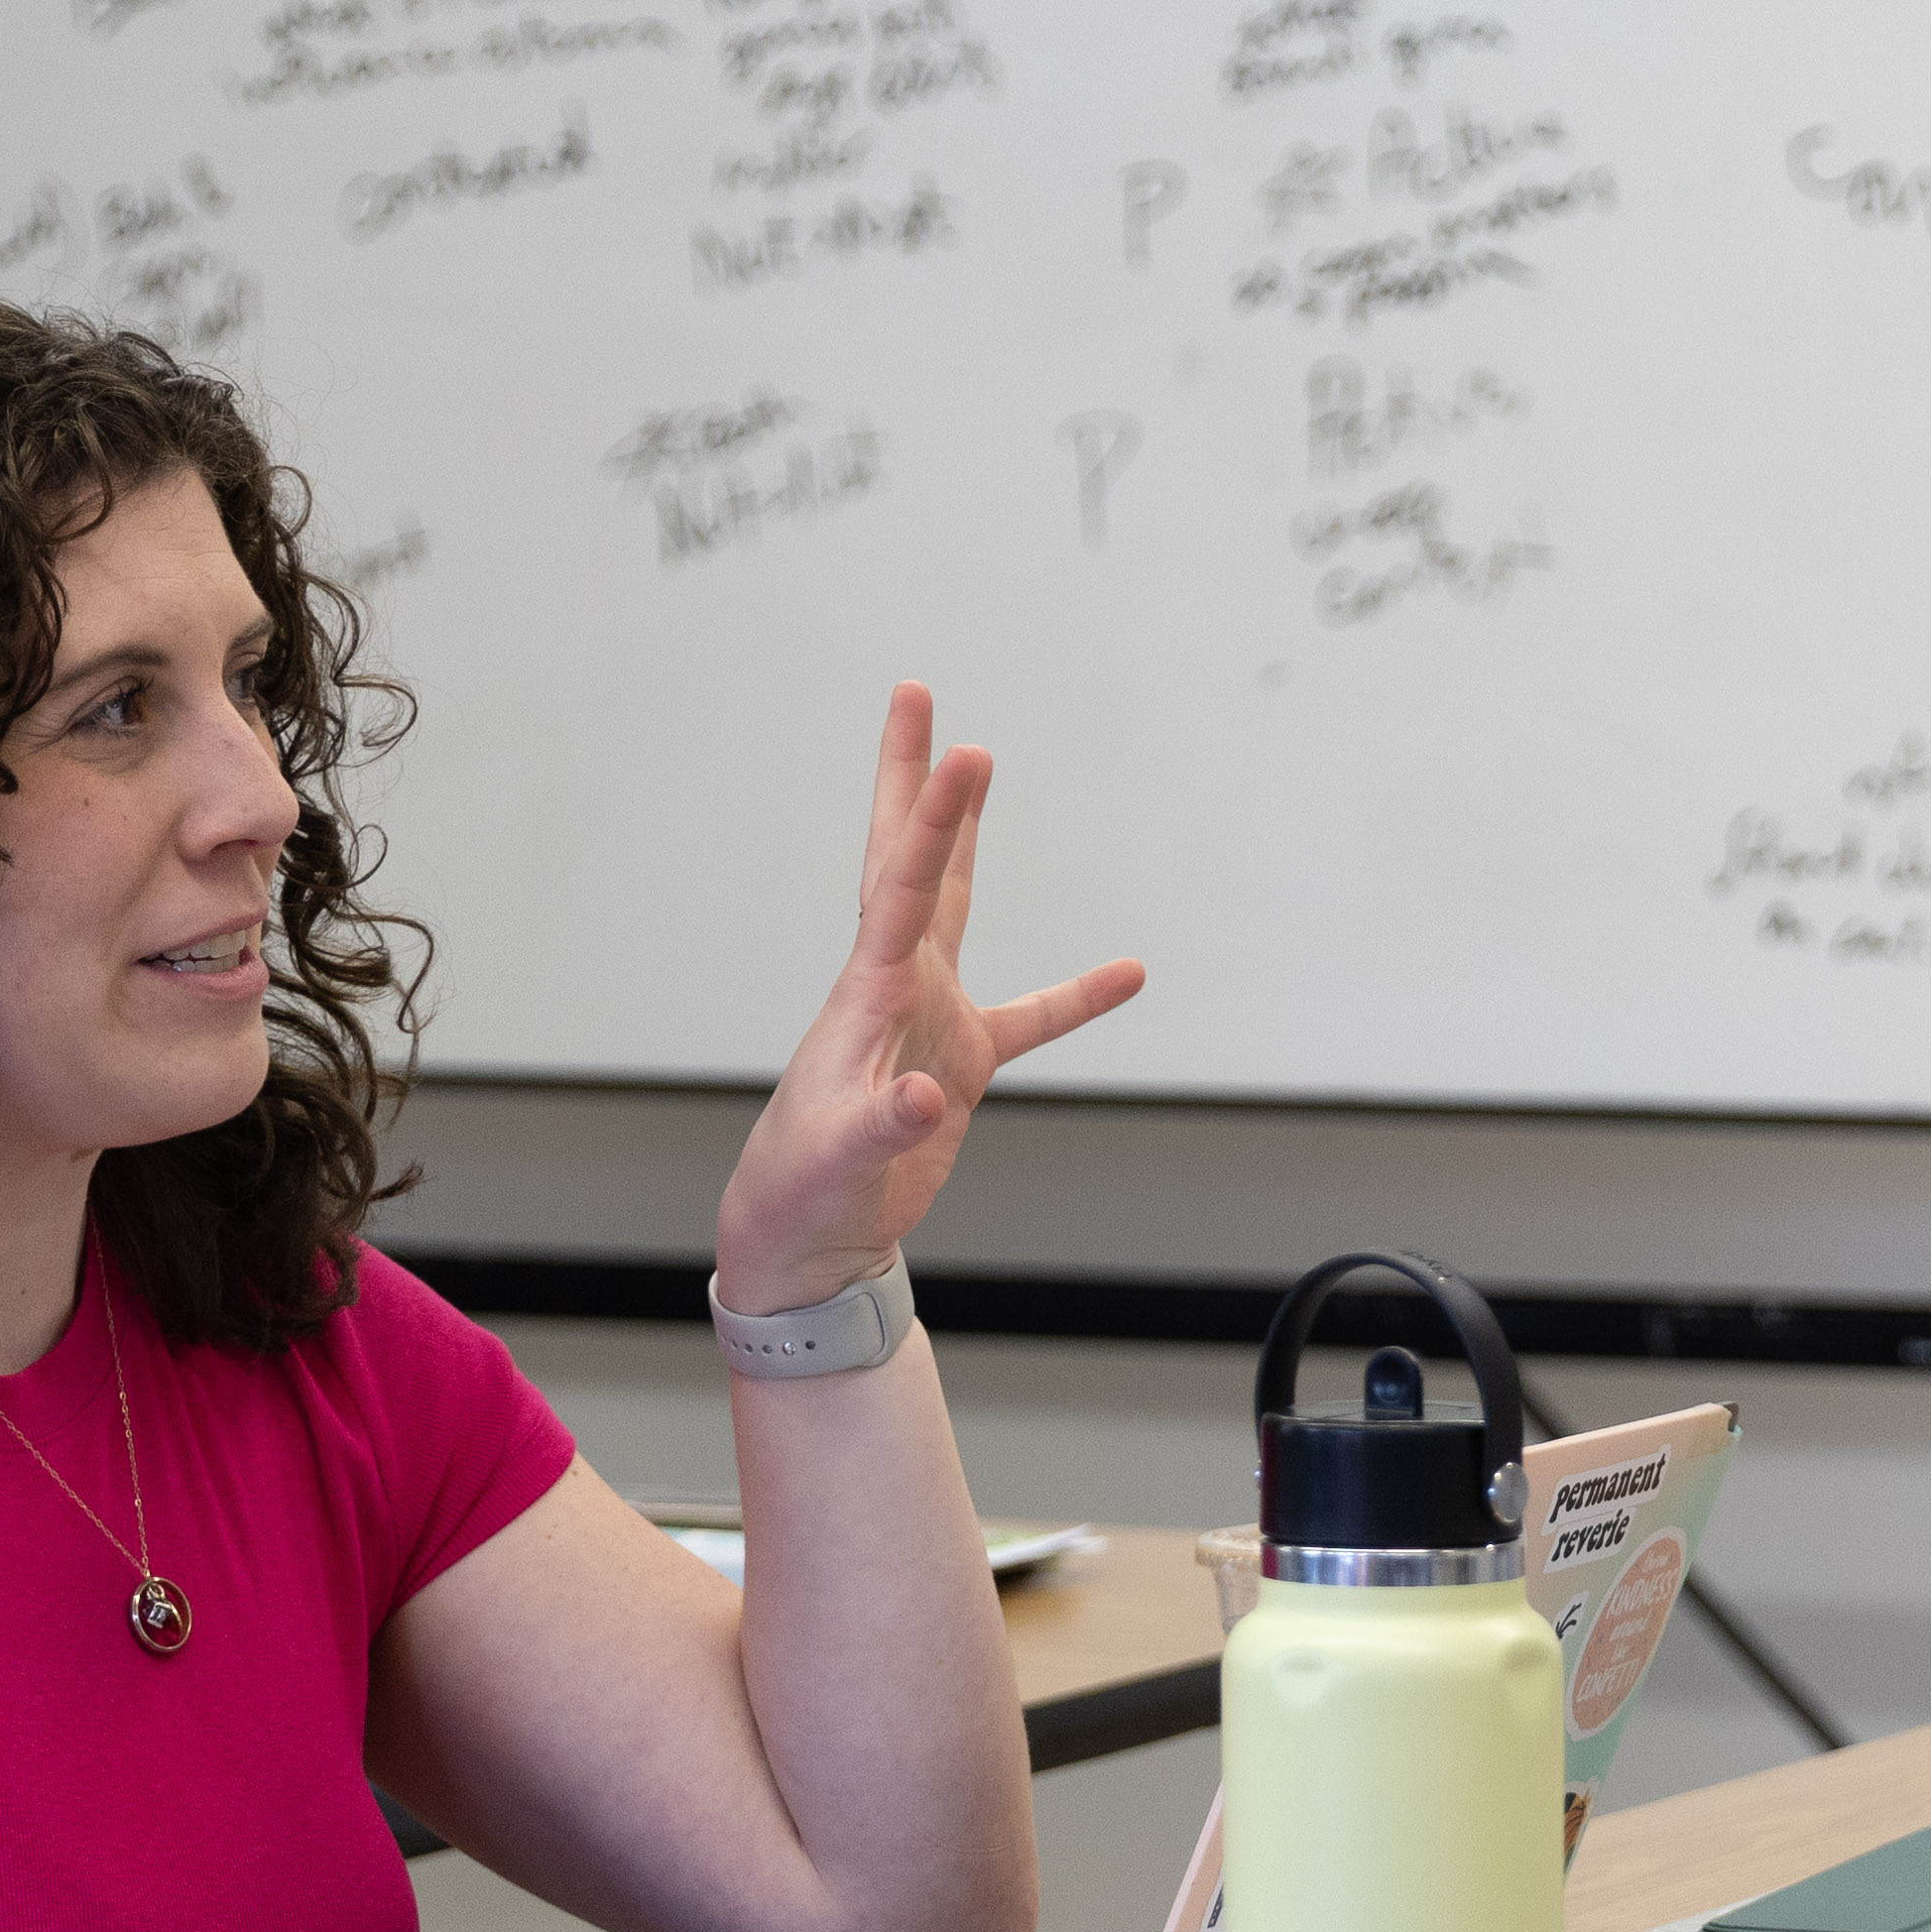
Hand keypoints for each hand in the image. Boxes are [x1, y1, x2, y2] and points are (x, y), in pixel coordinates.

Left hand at [715, 685, 1144, 1312]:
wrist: (803, 1237)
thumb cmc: (804, 1193)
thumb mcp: (839, 1164)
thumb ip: (884, 1127)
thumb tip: (931, 1096)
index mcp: (867, 998)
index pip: (904, 891)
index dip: (934, 822)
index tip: (959, 754)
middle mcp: (894, 987)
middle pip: (905, 862)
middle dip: (914, 782)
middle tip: (914, 695)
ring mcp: (927, 1019)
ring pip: (950, 907)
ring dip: (963, 838)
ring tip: (980, 766)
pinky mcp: (959, 1063)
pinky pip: (1031, 1019)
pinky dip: (1077, 998)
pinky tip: (1127, 972)